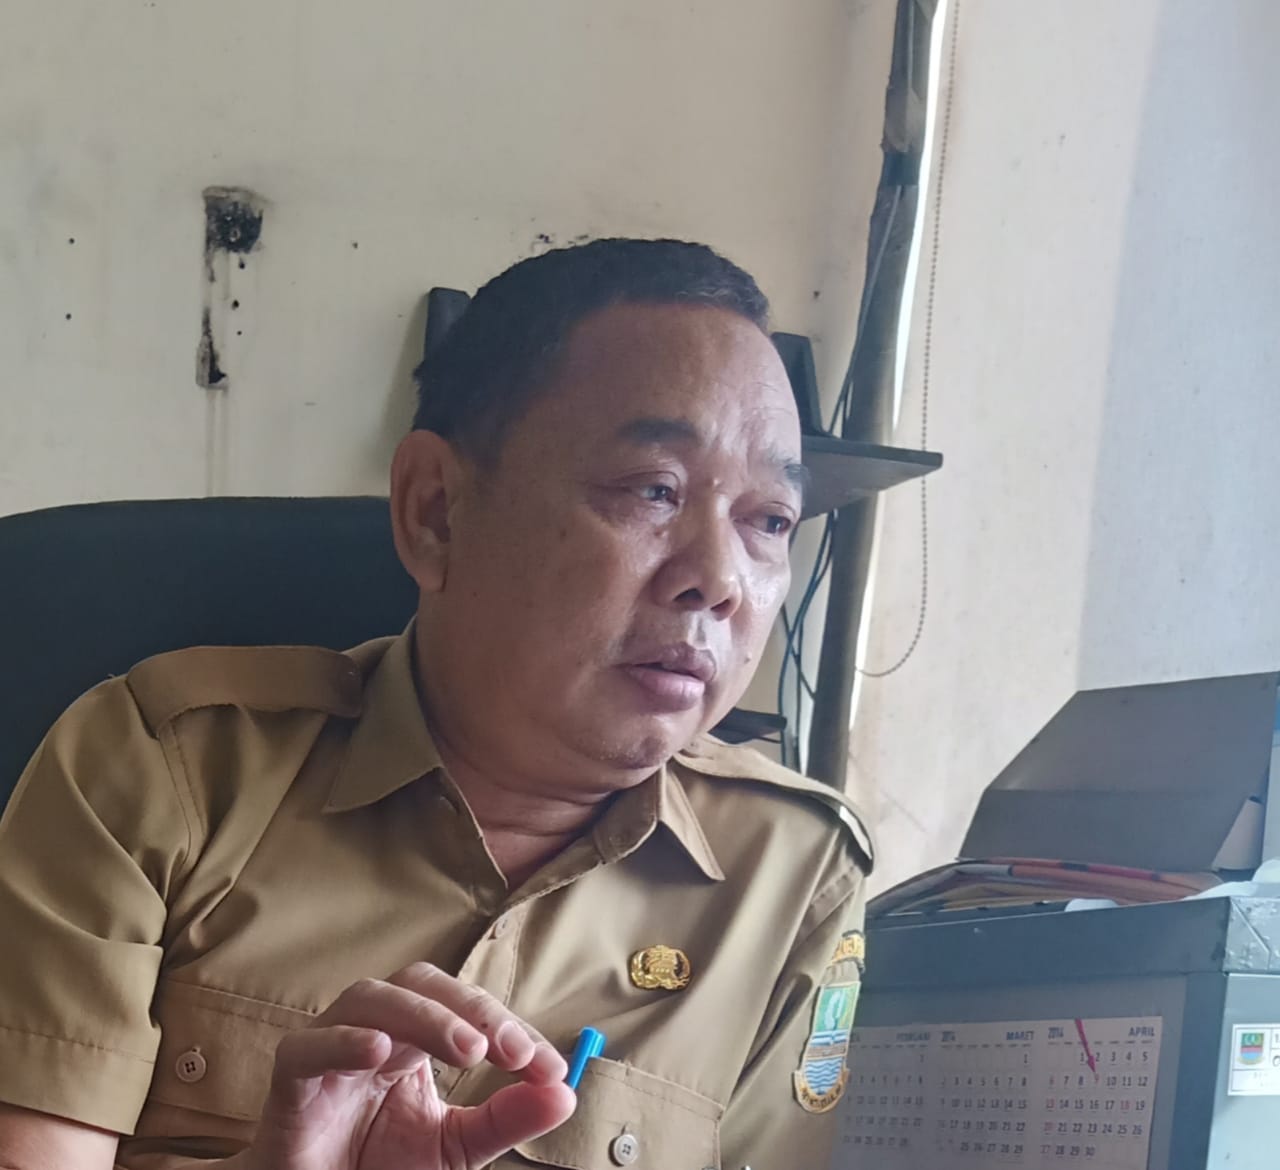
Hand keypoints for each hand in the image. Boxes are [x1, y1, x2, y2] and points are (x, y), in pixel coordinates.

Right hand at [240, 963, 575, 1169]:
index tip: (550, 1069)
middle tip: (512, 1052)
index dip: (511, 1029)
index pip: (466, 1008)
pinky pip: (307, 1046)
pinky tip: (379, 1051)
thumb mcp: (456, 1148)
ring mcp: (328, 1049)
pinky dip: (342, 1041)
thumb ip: (505, 1119)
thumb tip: (566, 1093)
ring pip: (371, 997)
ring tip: (467, 1051)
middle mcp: (372, 1028)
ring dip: (425, 1016)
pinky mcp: (289, 1080)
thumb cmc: (377, 1167)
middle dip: (472, 1009)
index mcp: (412, 1037)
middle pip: (421, 984)